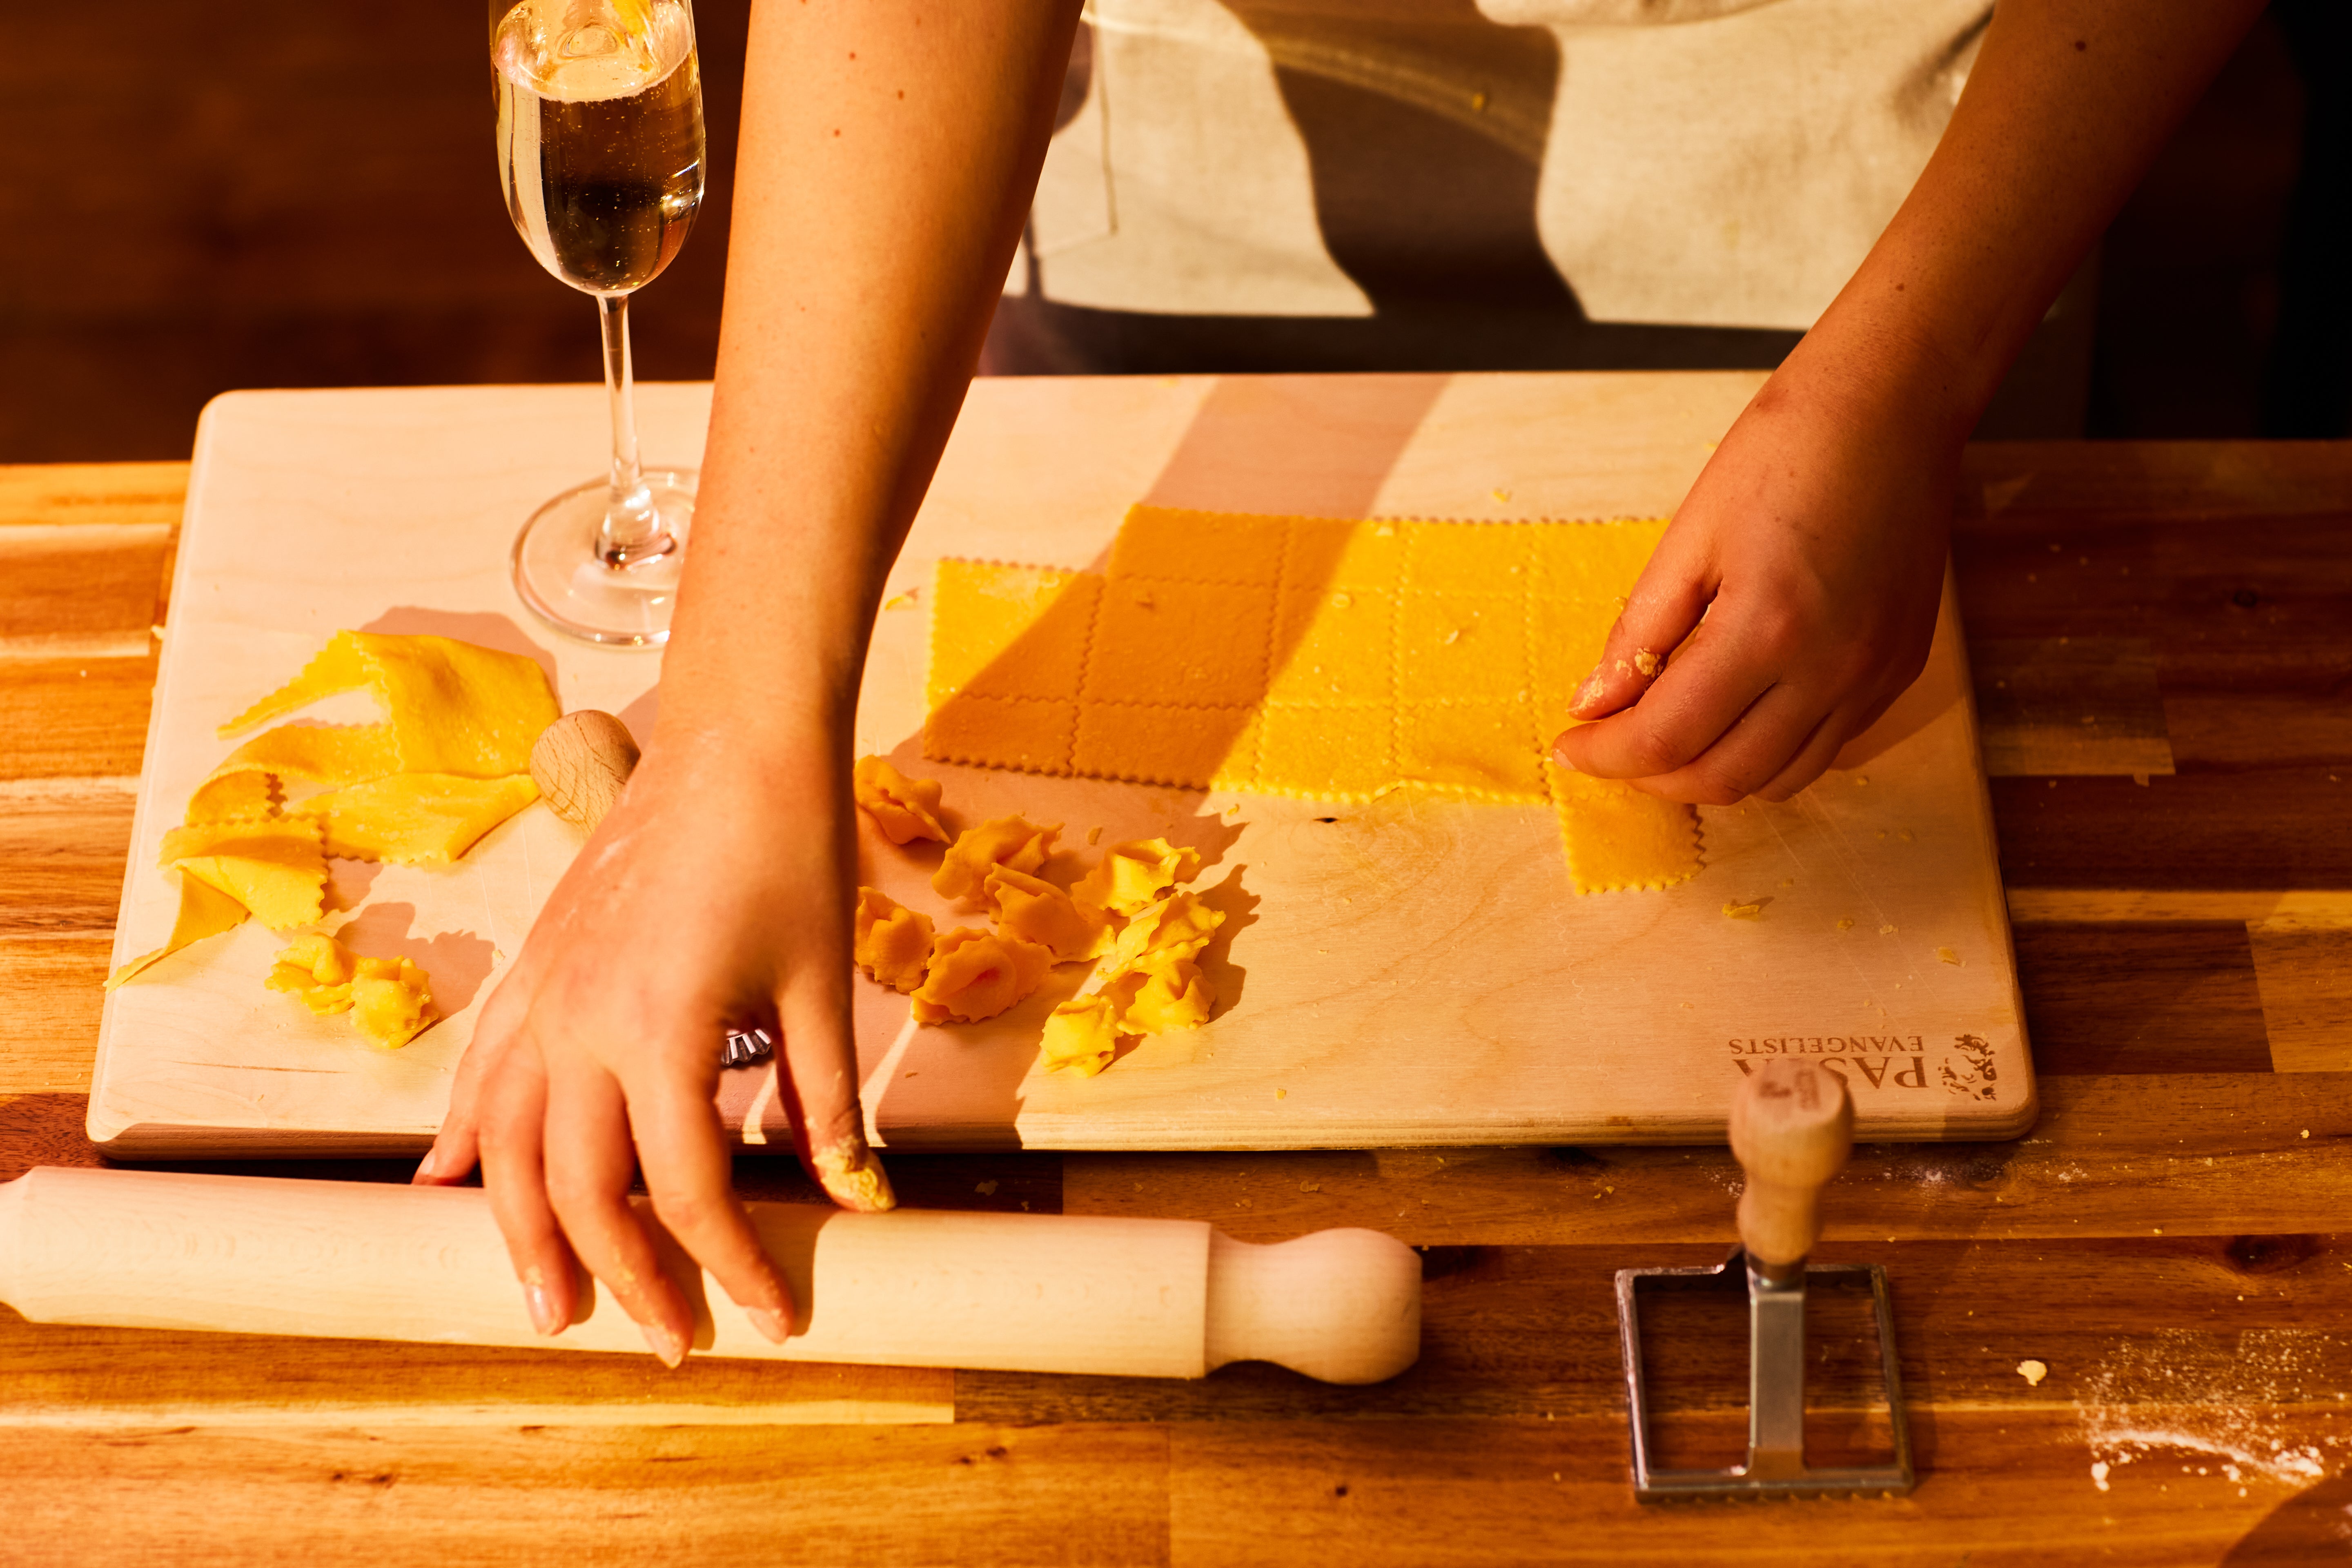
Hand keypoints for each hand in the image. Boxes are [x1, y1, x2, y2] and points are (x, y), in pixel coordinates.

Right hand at [414, 726, 889, 1363]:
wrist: (738, 742)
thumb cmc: (791, 851)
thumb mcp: (820, 987)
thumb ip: (825, 1104)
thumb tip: (855, 1200)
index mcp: (663, 1032)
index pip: (689, 1189)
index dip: (734, 1266)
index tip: (774, 1318)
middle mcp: (581, 1022)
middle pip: (581, 1187)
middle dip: (624, 1278)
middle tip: (668, 1340)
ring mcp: (543, 993)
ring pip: (505, 1143)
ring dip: (522, 1233)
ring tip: (550, 1305)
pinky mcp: (531, 966)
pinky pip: (480, 1070)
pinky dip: (462, 1136)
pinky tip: (445, 1185)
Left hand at [1550, 347, 1959, 803]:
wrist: (1891, 408)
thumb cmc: (1785, 451)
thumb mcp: (1689, 537)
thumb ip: (1639, 632)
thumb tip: (1593, 703)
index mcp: (1766, 629)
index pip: (1666, 738)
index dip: (1606, 755)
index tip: (1570, 745)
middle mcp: (1830, 669)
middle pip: (1722, 777)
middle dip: (1651, 776)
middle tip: (1611, 746)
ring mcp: (1873, 677)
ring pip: (1778, 780)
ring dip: (1710, 775)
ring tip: (1667, 738)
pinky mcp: (1899, 671)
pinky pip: (1825, 748)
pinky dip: (1768, 753)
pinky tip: (1733, 715)